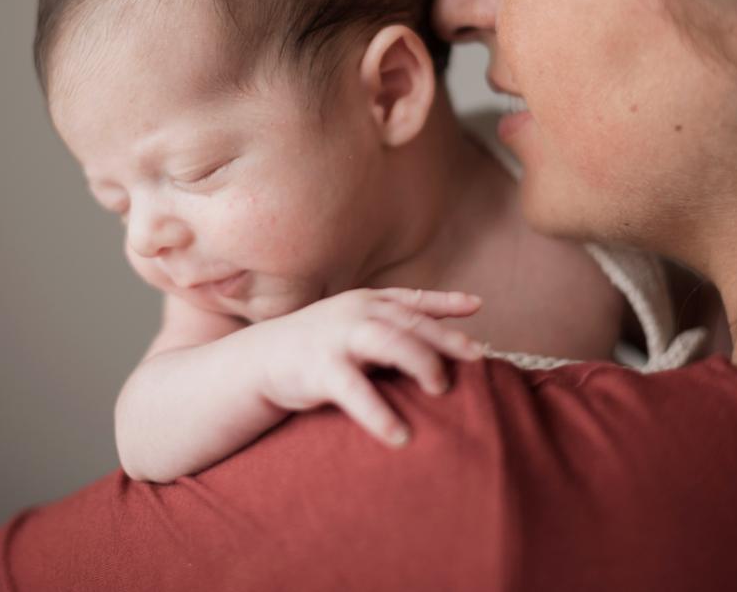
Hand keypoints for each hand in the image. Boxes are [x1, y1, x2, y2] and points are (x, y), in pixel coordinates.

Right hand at [257, 287, 483, 447]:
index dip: (446, 302)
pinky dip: (378, 413)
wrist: (260, 360)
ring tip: (442, 389)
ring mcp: (339, 338)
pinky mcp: (321, 369)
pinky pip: (355, 391)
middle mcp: (357, 314)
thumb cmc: (320, 346)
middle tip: (476, 357)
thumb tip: (442, 341)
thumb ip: (393, 329)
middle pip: (410, 322)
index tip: (476, 307)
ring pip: (390, 343)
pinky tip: (400, 436)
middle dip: (445, 338)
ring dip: (420, 363)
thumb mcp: (356, 326)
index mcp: (368, 303)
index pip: (413, 301)